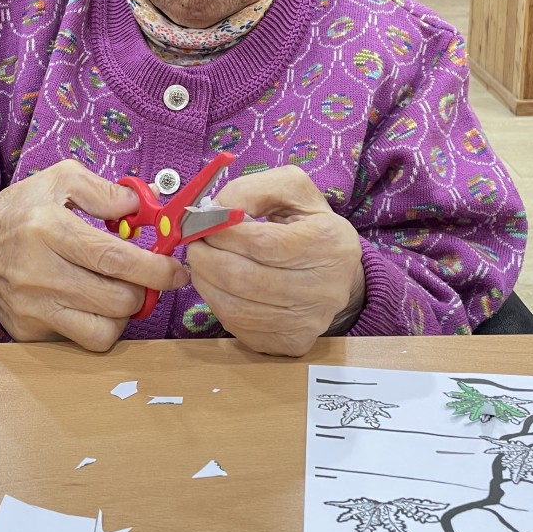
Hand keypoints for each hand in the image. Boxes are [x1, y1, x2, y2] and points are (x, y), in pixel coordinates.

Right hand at [0, 161, 186, 350]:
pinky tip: (91, 302)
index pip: (113, 259)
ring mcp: (34, 308)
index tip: (176, 270)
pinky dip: (98, 325)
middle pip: (117, 300)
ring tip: (117, 290)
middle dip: (145, 291)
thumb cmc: (19, 212)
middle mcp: (40, 273)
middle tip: (145, 277)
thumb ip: (103, 189)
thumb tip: (141, 207)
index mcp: (49, 229)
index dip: (154, 268)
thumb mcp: (57, 179)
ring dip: (123, 312)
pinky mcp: (30, 332)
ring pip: (105, 330)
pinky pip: (82, 340)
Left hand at [186, 166, 364, 356]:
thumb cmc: (308, 224)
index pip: (262, 243)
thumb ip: (252, 190)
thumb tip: (215, 211)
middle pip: (244, 279)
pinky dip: (218, 303)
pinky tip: (219, 285)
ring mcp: (309, 321)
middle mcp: (324, 288)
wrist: (337, 271)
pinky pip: (239, 327)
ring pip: (236, 307)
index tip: (203, 223)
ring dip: (205, 281)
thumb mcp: (291, 189)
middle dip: (206, 258)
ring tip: (202, 262)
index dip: (223, 234)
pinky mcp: (292, 342)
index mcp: (328, 242)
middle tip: (195, 243)